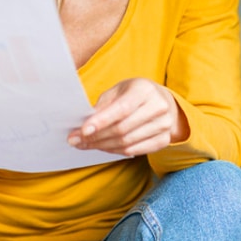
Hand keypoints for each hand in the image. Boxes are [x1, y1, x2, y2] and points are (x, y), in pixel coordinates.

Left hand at [68, 78, 185, 155]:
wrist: (162, 102)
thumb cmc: (135, 94)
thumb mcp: (118, 91)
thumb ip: (103, 106)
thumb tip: (83, 125)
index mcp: (145, 89)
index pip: (122, 109)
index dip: (101, 121)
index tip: (82, 130)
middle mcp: (158, 106)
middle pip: (122, 129)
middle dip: (95, 137)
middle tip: (75, 140)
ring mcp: (164, 125)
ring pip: (126, 143)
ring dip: (102, 146)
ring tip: (85, 144)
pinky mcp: (164, 140)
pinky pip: (134, 151)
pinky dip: (114, 151)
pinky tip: (103, 147)